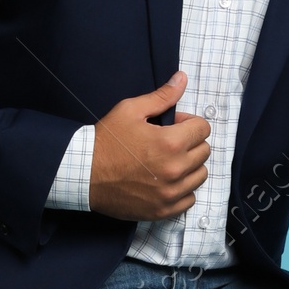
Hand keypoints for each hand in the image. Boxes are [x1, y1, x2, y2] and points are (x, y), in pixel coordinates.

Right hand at [88, 70, 211, 221]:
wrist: (84, 174)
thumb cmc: (106, 141)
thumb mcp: (130, 110)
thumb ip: (162, 96)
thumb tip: (182, 78)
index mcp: (171, 143)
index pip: (203, 128)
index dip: (188, 123)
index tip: (173, 126)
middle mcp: (176, 170)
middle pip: (204, 151)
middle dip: (190, 143)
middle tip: (168, 142)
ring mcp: (171, 193)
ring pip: (200, 175)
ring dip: (189, 166)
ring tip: (167, 161)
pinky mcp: (163, 209)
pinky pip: (190, 199)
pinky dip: (182, 189)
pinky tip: (166, 181)